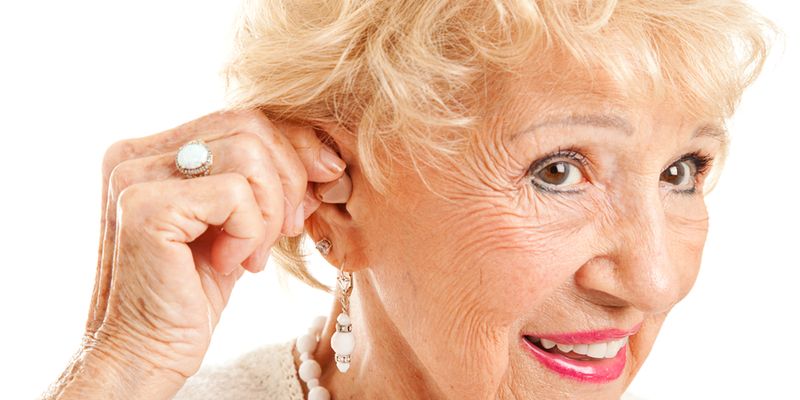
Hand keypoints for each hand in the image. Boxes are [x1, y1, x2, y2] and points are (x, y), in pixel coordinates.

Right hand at [74, 110, 347, 395]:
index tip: (325, 178)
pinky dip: (249, 232)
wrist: (145, 353)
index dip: (295, 145)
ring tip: (253, 253)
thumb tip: (325, 156)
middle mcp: (135, 153)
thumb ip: (266, 183)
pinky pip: (235, 194)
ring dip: (269, 211)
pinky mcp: (145, 206)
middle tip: (286, 229)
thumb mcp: (238, 225)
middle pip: (250, 126)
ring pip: (249, 154)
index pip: (242, 118)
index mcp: (154, 150)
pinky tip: (231, 265)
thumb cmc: (192, 292)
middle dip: (289, 178)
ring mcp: (134, 176)